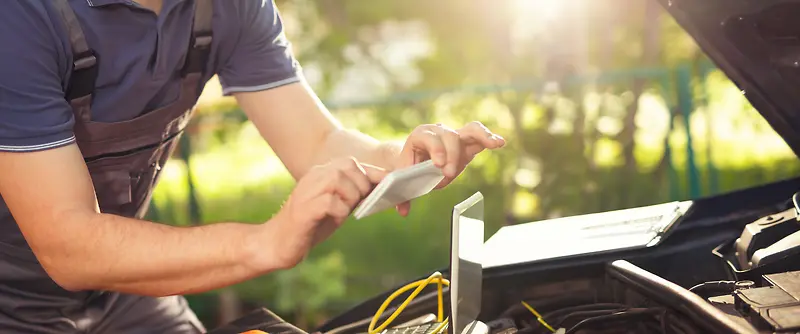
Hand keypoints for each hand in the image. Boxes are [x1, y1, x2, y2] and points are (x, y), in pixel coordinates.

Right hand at [264, 157, 386, 268]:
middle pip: (349, 166)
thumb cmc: (310, 225)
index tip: (390, 186)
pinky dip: (340, 212)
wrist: (276, 244)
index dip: (375, 174)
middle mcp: (313, 177)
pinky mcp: (303, 210)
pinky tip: (335, 220)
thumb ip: (354, 196)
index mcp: (322, 173)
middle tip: (359, 205)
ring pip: (339, 179)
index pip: (354, 164)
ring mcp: (307, 191)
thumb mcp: (336, 207)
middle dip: (363, 186)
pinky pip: (330, 202)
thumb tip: (382, 189)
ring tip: (345, 213)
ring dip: (351, 198)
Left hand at [394, 121, 504, 215]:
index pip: (429, 138)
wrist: (416, 157)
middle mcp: (439, 131)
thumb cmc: (411, 166)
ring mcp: (455, 135)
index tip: (438, 165)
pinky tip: (500, 143)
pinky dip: (490, 139)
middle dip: (452, 154)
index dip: (435, 149)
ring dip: (482, 137)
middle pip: (449, 135)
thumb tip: (402, 212)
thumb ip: (404, 194)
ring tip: (494, 144)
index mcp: (420, 136)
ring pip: (470, 130)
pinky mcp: (467, 142)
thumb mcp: (404, 178)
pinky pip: (479, 136)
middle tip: (449, 174)